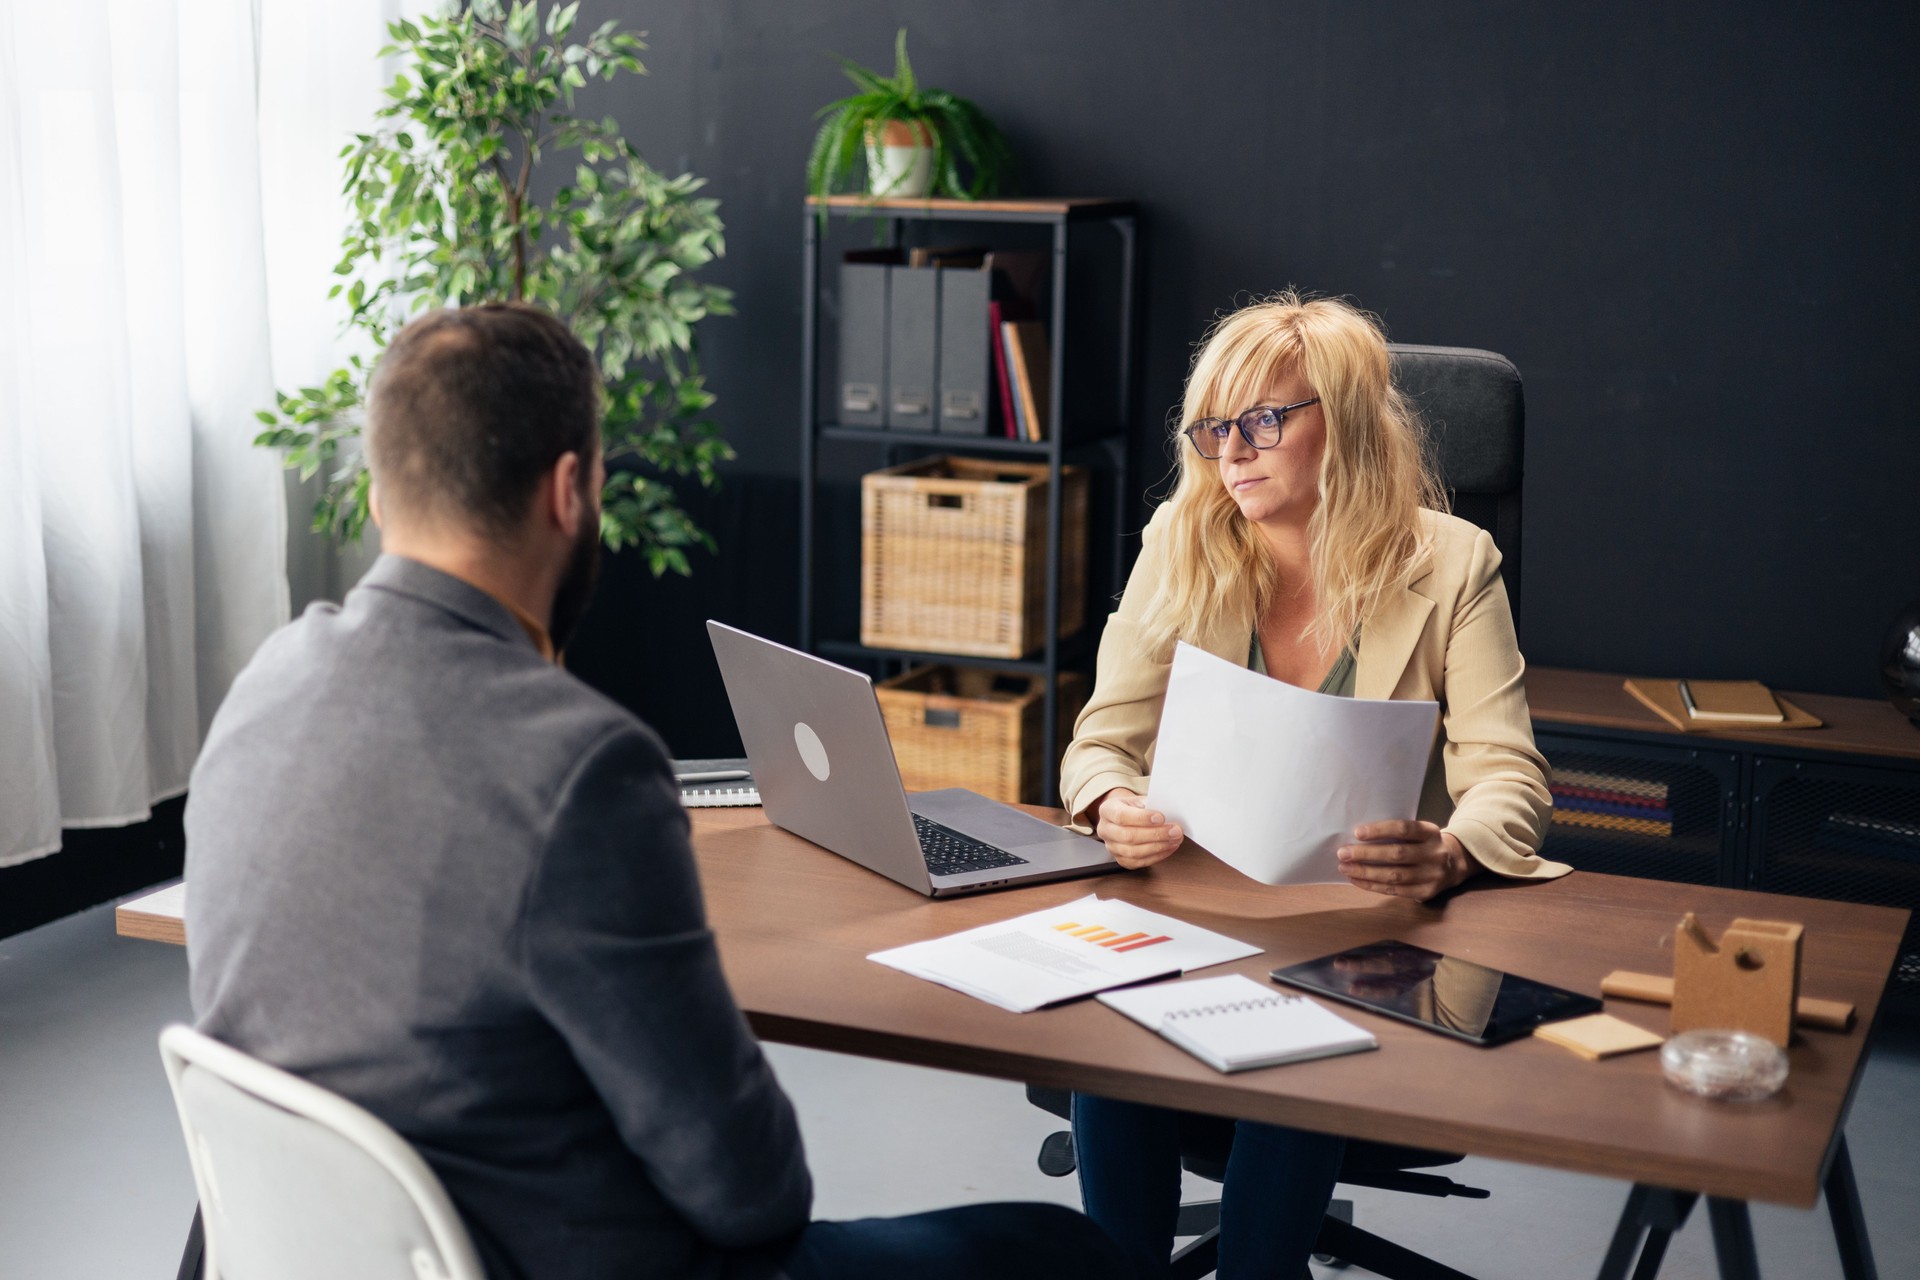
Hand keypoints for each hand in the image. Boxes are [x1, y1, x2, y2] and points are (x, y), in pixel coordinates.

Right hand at [1090, 788, 1183, 869]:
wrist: (1125, 816)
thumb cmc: (1132, 807)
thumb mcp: (1138, 799)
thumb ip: (1150, 804)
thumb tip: (1169, 812)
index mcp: (1107, 810)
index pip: (1122, 816)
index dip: (1142, 818)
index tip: (1161, 818)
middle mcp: (1105, 830)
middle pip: (1128, 836)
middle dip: (1155, 834)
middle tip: (1175, 831)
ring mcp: (1112, 847)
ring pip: (1134, 852)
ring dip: (1158, 847)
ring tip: (1175, 839)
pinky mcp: (1121, 860)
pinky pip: (1139, 862)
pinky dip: (1157, 856)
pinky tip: (1169, 847)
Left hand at [1337, 820, 1475, 901]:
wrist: (1453, 865)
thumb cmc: (1423, 844)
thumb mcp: (1419, 832)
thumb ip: (1397, 833)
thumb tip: (1358, 837)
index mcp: (1431, 832)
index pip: (1404, 829)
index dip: (1380, 831)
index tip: (1357, 833)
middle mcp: (1435, 853)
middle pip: (1397, 854)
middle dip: (1366, 854)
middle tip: (1343, 853)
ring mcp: (1432, 875)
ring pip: (1394, 875)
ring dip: (1366, 872)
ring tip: (1345, 868)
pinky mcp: (1426, 892)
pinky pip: (1395, 890)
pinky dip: (1372, 885)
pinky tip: (1357, 880)